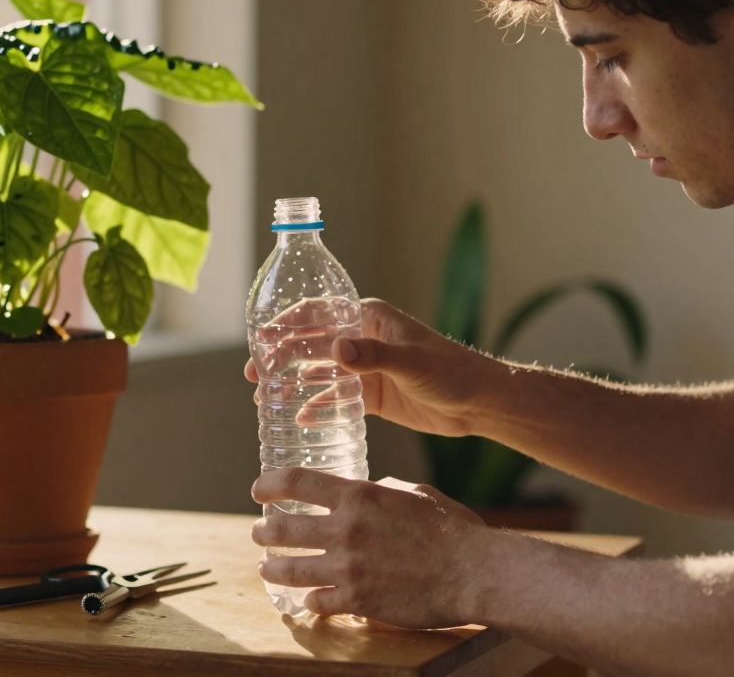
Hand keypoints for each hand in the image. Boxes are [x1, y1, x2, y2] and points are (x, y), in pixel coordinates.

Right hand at [246, 298, 496, 436]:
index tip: (262, 338)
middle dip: (281, 356)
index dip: (287, 324)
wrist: (478, 402)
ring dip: (293, 382)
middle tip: (255, 372)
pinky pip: (336, 400)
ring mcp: (366, 368)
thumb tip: (337, 351)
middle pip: (312, 343)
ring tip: (265, 395)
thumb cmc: (450, 370)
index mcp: (369, 318)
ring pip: (319, 373)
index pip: (319, 314)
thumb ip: (374, 356)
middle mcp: (363, 339)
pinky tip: (300, 419)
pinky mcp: (372, 396)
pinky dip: (317, 407)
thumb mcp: (411, 361)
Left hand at [251, 468, 486, 628]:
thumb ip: (382, 490)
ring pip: (289, 570)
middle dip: (263, 532)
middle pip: (282, 529)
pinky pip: (317, 602)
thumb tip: (367, 488)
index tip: (258, 489)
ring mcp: (348, 568)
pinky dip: (309, 601)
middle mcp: (345, 530)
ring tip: (266, 568)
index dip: (269, 484)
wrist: (473, 572)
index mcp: (358, 496)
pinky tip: (309, 600)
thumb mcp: (414, 494)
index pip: (296, 481)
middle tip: (258, 533)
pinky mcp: (358, 601)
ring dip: (272, 568)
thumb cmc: (451, 529)